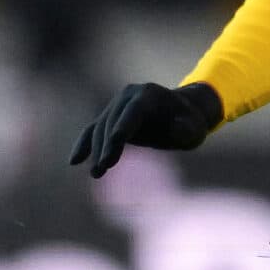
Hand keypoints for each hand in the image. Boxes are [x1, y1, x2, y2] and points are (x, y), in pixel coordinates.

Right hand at [67, 80, 224, 176]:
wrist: (181, 114)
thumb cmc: (190, 122)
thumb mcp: (196, 127)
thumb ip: (187, 129)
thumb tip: (178, 128)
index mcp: (149, 95)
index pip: (133, 111)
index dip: (123, 126)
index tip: (115, 143)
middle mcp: (128, 96)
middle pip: (112, 121)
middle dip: (106, 145)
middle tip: (102, 169)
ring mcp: (116, 106)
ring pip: (99, 128)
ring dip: (95, 151)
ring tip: (96, 174)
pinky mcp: (110, 118)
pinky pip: (92, 130)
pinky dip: (83, 145)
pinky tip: (74, 161)